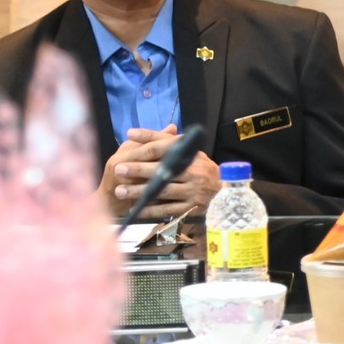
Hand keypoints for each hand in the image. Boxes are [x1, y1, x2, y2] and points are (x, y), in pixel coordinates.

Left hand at [102, 127, 221, 219]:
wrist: (224, 193)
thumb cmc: (200, 169)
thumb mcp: (189, 152)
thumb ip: (164, 141)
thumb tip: (134, 132)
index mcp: (192, 156)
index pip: (166, 145)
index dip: (147, 139)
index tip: (128, 137)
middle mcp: (194, 173)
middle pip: (162, 169)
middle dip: (138, 169)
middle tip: (118, 169)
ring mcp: (193, 192)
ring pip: (162, 191)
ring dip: (140, 191)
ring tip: (121, 191)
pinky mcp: (191, 209)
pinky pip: (168, 210)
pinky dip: (151, 210)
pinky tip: (136, 208)